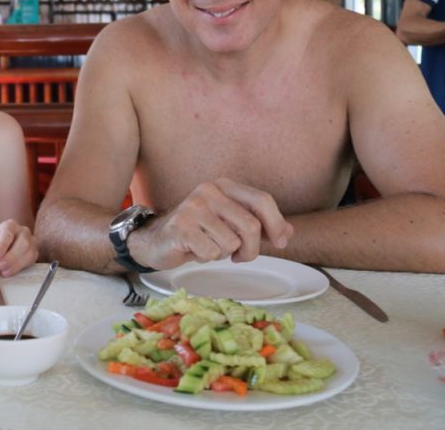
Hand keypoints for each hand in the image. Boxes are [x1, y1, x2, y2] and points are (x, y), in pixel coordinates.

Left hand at [0, 220, 37, 276]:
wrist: (3, 247)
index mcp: (9, 225)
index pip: (8, 234)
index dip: (2, 246)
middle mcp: (23, 231)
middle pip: (22, 244)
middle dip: (10, 258)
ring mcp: (31, 241)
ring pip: (28, 253)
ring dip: (15, 265)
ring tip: (3, 271)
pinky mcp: (34, 253)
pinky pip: (30, 261)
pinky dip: (19, 268)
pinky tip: (9, 271)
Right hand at [129, 178, 293, 269]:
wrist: (155, 240)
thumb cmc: (197, 232)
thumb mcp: (230, 224)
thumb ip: (259, 225)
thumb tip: (289, 232)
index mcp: (223, 186)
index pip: (262, 200)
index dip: (277, 223)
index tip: (280, 241)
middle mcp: (208, 191)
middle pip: (251, 226)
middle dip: (252, 249)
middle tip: (241, 256)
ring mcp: (193, 207)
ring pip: (232, 243)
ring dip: (225, 254)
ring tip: (209, 247)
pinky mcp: (181, 227)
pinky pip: (212, 252)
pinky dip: (207, 258)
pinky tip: (195, 250)